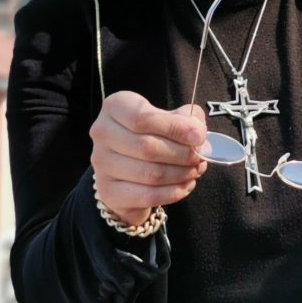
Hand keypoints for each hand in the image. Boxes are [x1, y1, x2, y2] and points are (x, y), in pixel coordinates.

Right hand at [89, 91, 208, 225]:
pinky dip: (173, 192)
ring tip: (195, 170)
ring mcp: (101, 164)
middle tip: (200, 157)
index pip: (143, 118)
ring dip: (181, 174)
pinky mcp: (108, 191)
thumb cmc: (151, 135)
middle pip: (147, 147)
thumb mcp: (168, 118)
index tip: (199, 136)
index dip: (175, 128)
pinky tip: (186, 185)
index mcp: (115, 106)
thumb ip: (186, 119)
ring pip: (150, 174)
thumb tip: (197, 133)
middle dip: (182, 154)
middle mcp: (102, 132)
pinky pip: (148, 195)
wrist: (127, 168)